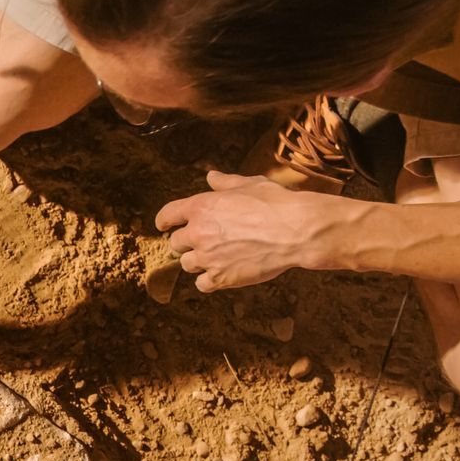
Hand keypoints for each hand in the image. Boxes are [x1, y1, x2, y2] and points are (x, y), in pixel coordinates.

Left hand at [156, 171, 343, 291]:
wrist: (295, 231)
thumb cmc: (276, 203)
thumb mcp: (250, 184)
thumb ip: (226, 182)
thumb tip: (211, 176)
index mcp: (201, 207)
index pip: (168, 215)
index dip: (164, 221)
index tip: (163, 226)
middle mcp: (198, 232)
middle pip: (176, 243)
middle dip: (187, 242)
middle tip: (203, 242)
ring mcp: (208, 257)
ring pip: (187, 264)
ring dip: (197, 261)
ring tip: (216, 257)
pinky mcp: (221, 277)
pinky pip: (202, 284)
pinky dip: (209, 280)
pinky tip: (221, 274)